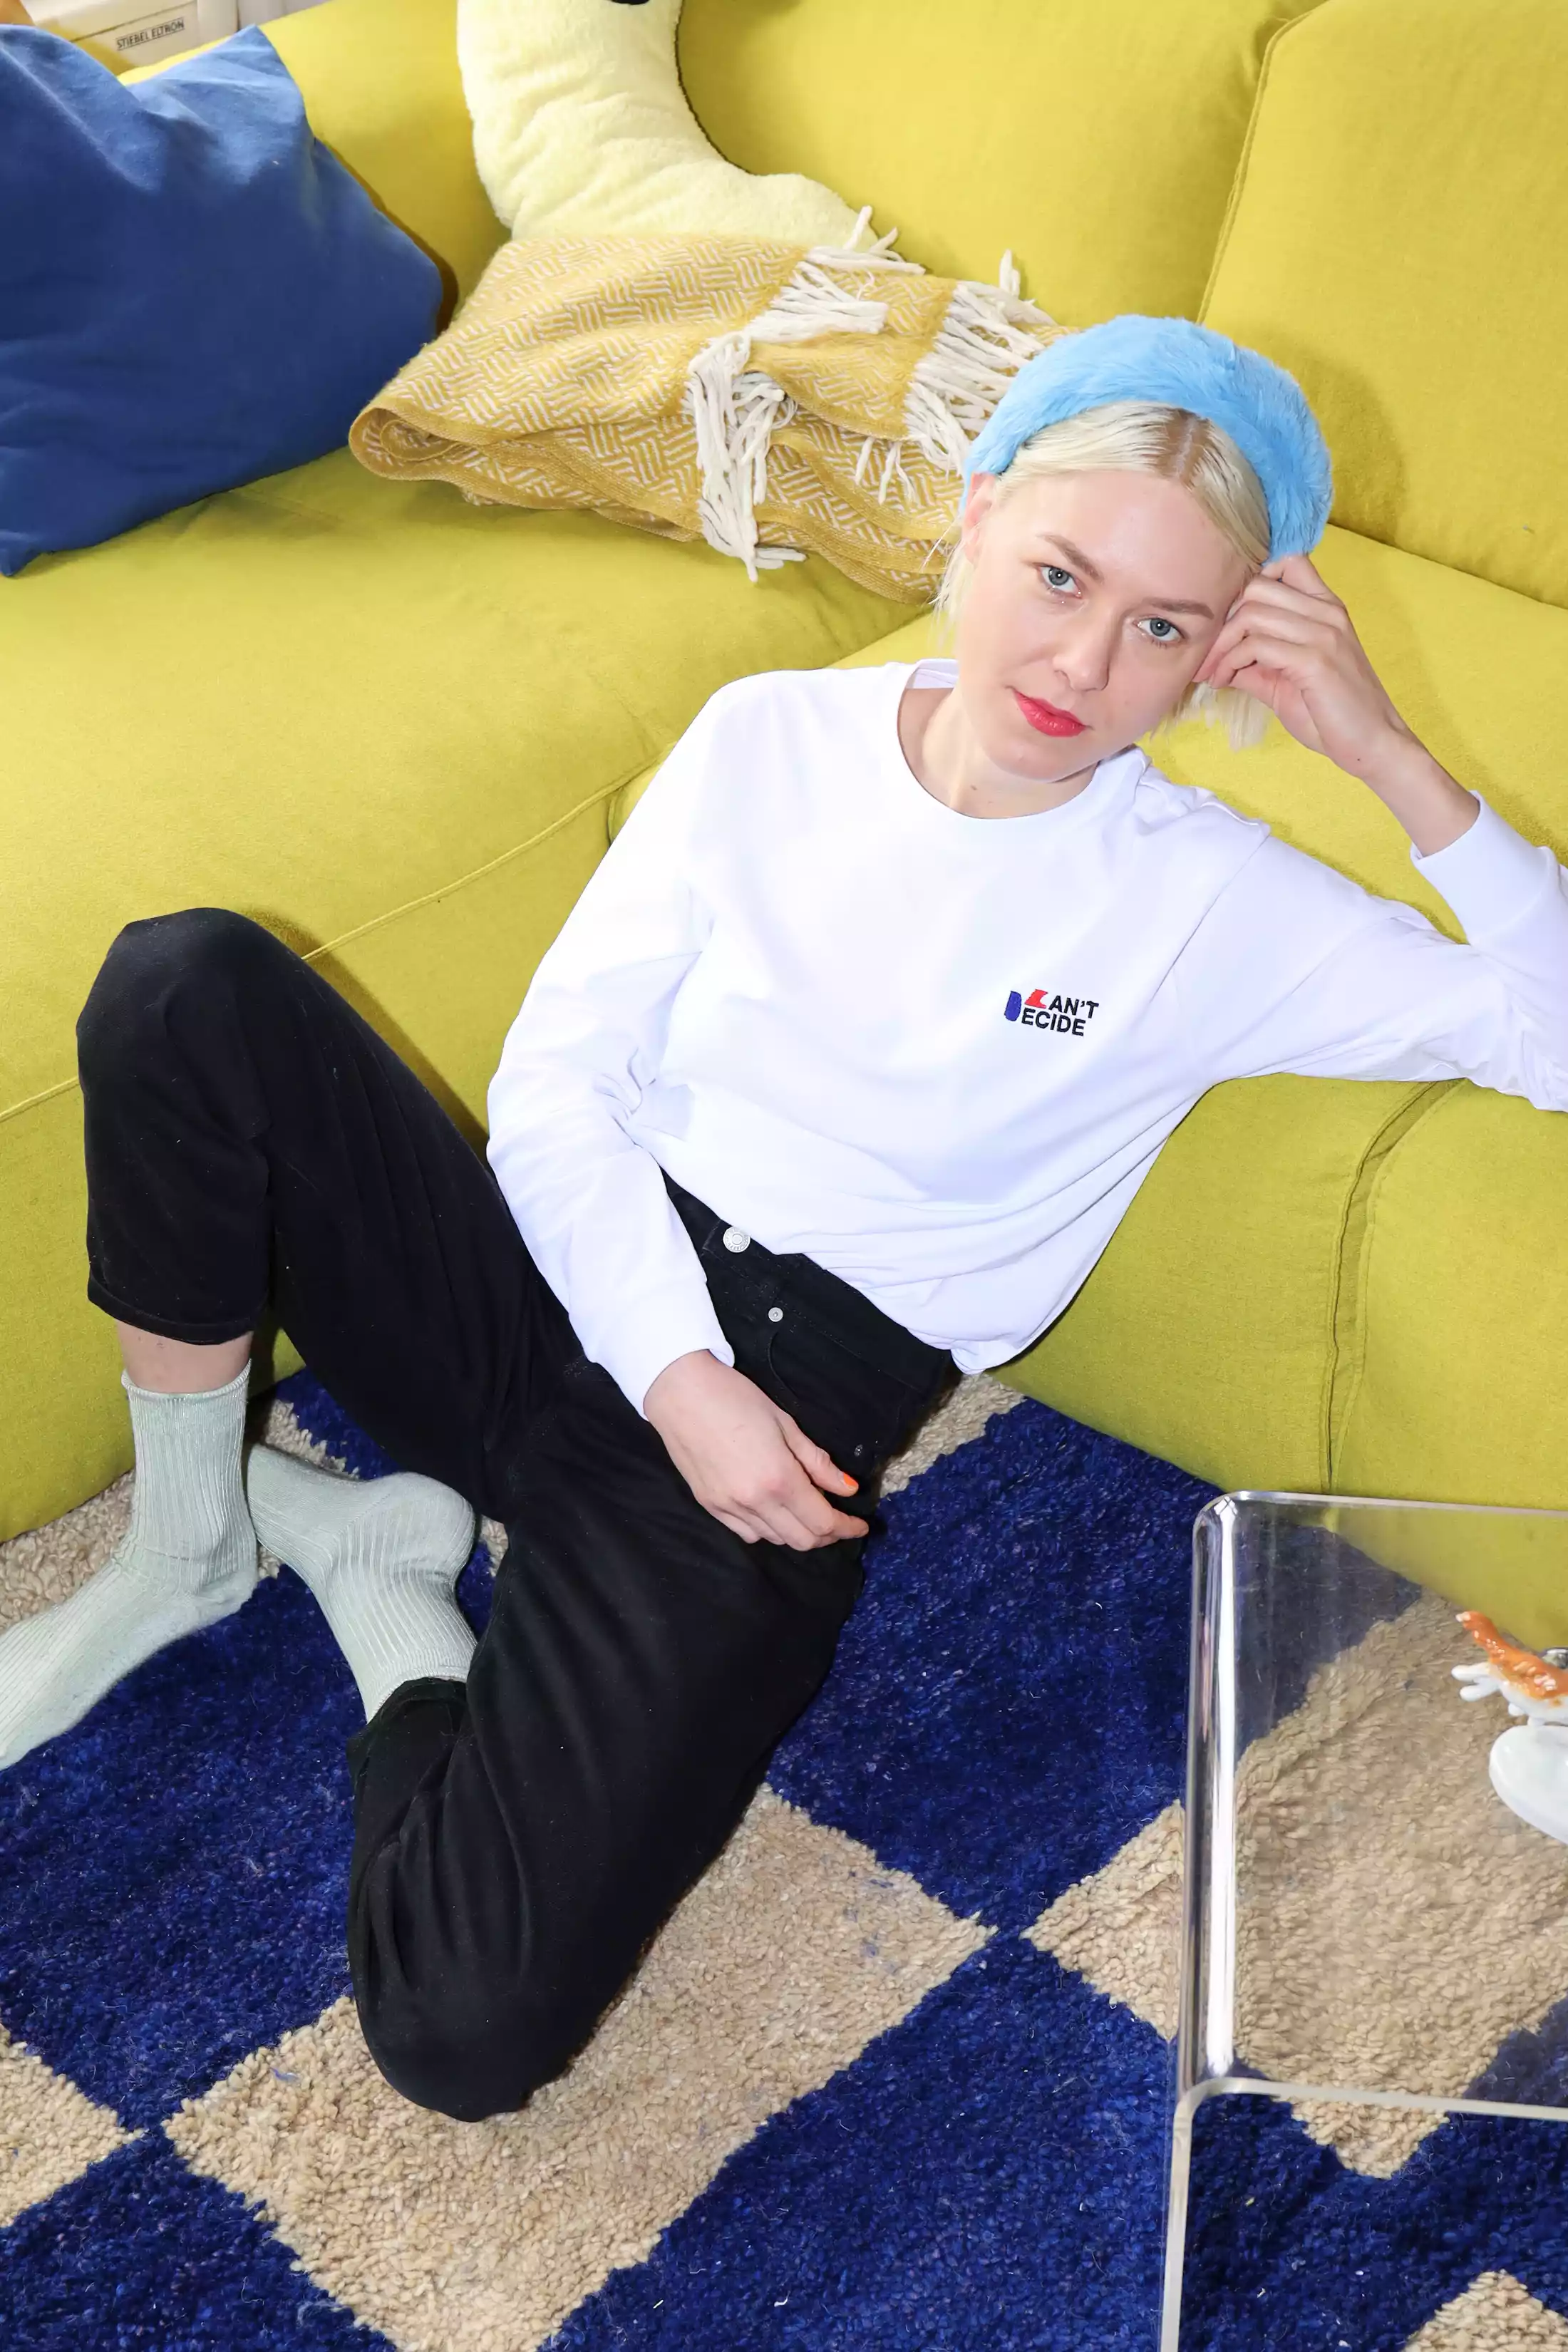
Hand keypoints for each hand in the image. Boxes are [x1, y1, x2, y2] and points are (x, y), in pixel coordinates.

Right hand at [643, 1350, 868, 1549]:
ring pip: (775, 1539)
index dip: (847, 1528)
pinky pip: (747, 1533)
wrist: (681, 1392)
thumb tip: (847, 1488)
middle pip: (802, 1540)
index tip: (860, 1525)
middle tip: (839, 1521)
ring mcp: (729, 1508)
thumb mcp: (786, 1424)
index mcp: (779, 1479)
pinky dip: (768, 1530)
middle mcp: (754, 1502)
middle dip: (827, 1535)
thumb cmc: (736, 1398)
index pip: (823, 1522)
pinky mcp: (709, 1506)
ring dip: (798, 1532)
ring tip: (807, 1513)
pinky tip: (774, 1512)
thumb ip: (818, 1462)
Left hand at [1193, 553, 1417, 774]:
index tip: (1228, 621)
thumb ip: (1255, 661)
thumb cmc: (1331, 713)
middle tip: (1209, 653)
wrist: (1371, 744)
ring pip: (1252, 613)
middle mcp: (1326, 612)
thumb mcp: (1286, 680)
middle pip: (1257, 586)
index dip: (1249, 582)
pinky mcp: (1315, 659)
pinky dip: (1230, 662)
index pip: (1286, 562)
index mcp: (1325, 608)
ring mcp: (1323, 633)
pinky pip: (1256, 645)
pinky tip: (1224, 682)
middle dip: (1223, 619)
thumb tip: (1216, 657)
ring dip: (1221, 645)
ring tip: (1212, 672)